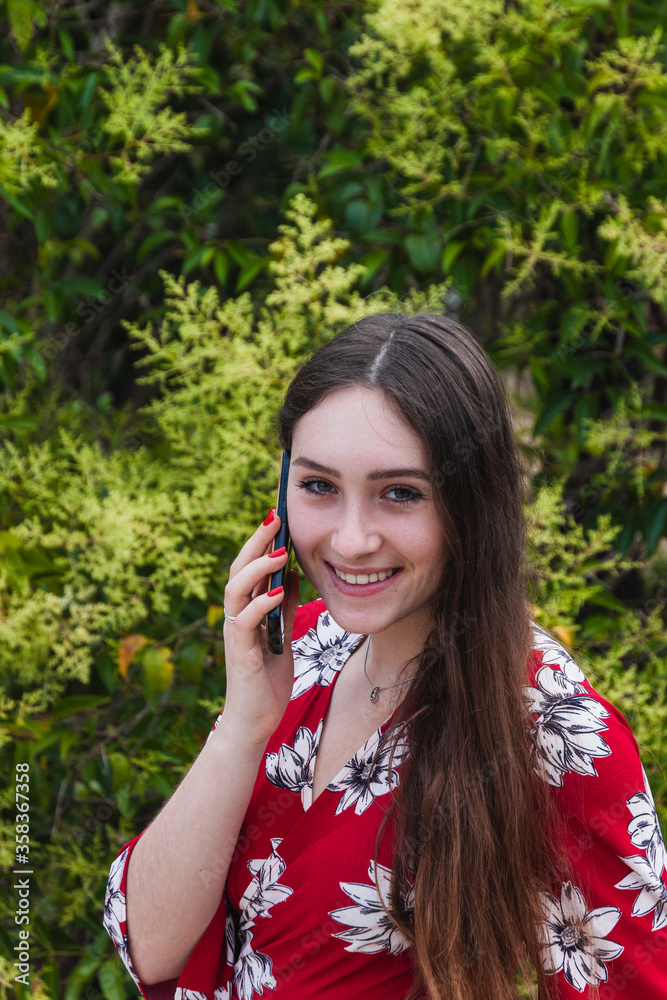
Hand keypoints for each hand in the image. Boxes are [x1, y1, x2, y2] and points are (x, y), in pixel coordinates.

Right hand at [221, 512, 299, 745]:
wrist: (256, 721)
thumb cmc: (267, 679)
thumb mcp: (282, 635)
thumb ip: (284, 606)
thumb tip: (292, 573)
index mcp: (245, 610)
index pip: (248, 567)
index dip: (260, 541)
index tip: (277, 516)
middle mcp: (235, 617)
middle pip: (238, 570)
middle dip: (256, 542)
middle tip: (275, 518)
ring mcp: (235, 634)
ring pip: (235, 590)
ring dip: (257, 568)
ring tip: (279, 551)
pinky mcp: (240, 653)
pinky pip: (245, 622)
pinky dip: (260, 604)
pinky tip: (276, 592)